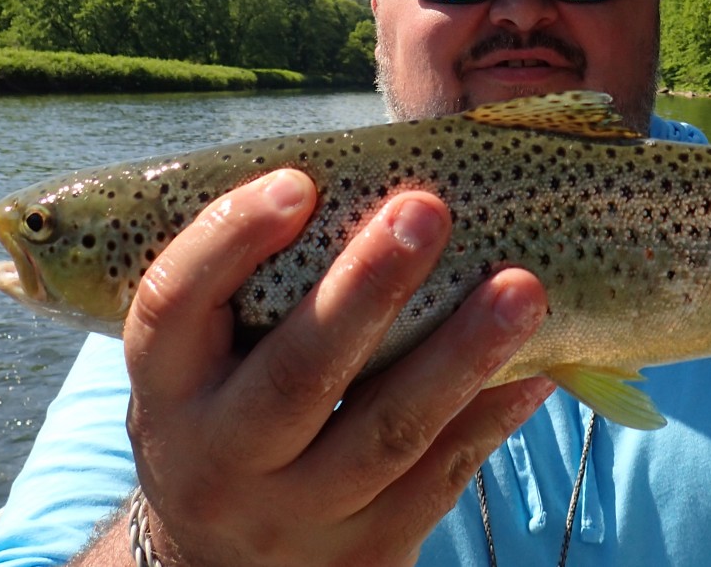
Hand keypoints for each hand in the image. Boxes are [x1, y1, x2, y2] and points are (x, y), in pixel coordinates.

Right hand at [120, 169, 552, 566]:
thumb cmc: (232, 420)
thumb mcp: (206, 368)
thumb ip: (259, 291)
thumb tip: (375, 181)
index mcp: (169, 392)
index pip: (173, 308)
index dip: (228, 241)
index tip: (297, 183)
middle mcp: (219, 460)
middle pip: (295, 376)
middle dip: (366, 289)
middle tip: (427, 209)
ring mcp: (295, 517)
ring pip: (387, 432)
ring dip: (461, 354)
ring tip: (522, 287)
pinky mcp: (366, 554)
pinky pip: (440, 477)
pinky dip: (493, 415)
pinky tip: (541, 364)